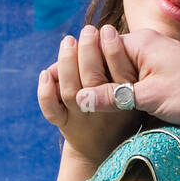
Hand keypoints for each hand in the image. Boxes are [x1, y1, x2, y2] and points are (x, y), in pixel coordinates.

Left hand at [38, 25, 138, 166]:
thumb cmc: (120, 112)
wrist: (103, 150)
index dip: (112, 50)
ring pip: (71, 91)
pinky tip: (45, 73)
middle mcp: (104, 112)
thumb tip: (108, 34)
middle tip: (88, 31)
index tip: (108, 31)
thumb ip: (127, 70)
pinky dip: (45, 92)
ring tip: (69, 41)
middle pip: (92, 79)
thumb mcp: (134, 95)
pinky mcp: (65, 125)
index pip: (121, 74)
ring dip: (67, 62)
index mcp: (126, 103)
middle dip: (88, 50)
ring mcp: (82, 119)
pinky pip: (51, 111)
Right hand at [75, 29, 179, 171]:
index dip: (83, 69)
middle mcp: (146, 46)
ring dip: (111, 91)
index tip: (68, 87)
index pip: (98, 49)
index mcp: (141, 41)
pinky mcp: (163, 79)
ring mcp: (155, 62)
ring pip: (120, 75)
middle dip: (94, 80)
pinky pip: (135, 84)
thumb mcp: (149, 96)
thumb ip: (112, 96)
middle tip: (78, 99)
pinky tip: (118, 109)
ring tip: (96, 107)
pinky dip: (125, 95)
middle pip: (107, 62)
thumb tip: (79, 100)